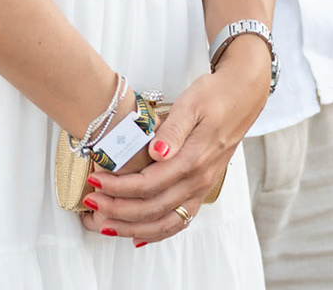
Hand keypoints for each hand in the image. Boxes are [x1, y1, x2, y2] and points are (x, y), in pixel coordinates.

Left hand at [79, 44, 268, 245]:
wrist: (242, 97)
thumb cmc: (214, 96)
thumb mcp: (191, 103)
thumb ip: (173, 130)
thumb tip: (156, 151)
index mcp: (193, 159)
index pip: (149, 184)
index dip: (119, 187)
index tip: (95, 182)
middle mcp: (199, 180)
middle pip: (152, 209)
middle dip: (117, 210)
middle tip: (91, 204)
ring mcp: (201, 188)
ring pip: (164, 223)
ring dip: (132, 228)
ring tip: (104, 224)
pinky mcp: (201, 189)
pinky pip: (178, 221)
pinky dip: (156, 232)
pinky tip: (137, 236)